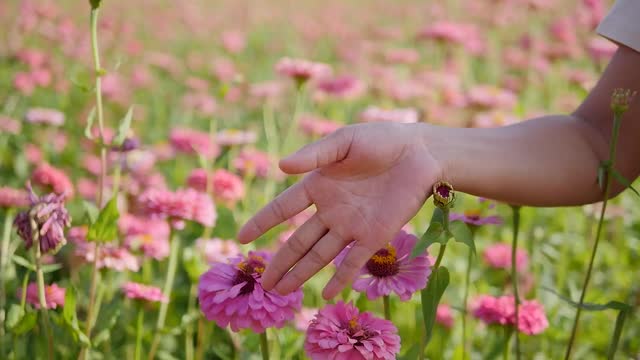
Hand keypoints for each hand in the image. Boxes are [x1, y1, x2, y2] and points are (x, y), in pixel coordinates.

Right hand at [238, 122, 441, 298]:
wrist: (422, 153)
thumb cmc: (382, 140)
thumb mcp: (345, 140)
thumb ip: (315, 154)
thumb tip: (281, 167)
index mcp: (319, 185)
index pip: (283, 208)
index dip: (262, 223)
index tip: (241, 239)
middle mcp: (331, 210)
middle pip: (298, 241)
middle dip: (280, 262)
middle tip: (263, 284)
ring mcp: (352, 225)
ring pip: (320, 256)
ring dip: (302, 274)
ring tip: (282, 293)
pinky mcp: (375, 236)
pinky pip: (354, 261)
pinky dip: (341, 278)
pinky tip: (326, 295)